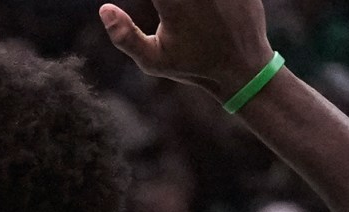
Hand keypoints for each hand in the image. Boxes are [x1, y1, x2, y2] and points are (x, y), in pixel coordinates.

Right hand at [99, 0, 274, 100]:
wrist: (243, 67)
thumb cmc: (193, 67)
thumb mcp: (153, 61)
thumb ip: (124, 37)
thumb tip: (105, 9)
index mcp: (174, 4)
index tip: (154, 3)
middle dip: (168, 0)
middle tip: (167, 8)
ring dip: (188, 1)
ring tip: (186, 12)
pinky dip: (209, 0)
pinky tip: (205, 9)